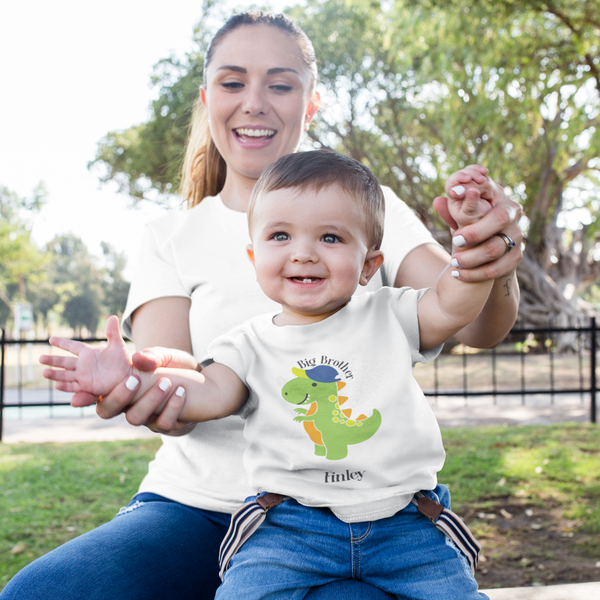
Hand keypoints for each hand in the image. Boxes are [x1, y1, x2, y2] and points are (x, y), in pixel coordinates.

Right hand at [40, 316, 131, 396]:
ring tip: (44, 372)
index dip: (62, 343)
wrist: (129, 376)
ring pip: (66, 375)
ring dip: (55, 374)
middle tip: (40, 358)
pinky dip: (66, 386)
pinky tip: (57, 385)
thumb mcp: (118, 345)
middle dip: (53, 360)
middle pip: (64, 362)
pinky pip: (74, 386)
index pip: (72, 346)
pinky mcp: (88, 387)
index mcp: (89, 353)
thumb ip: (113, 332)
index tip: (51, 339)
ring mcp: (85, 376)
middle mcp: (84, 364)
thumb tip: (113, 316)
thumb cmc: (124, 360)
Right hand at [94, 346, 199, 434]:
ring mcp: (146, 417)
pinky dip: (172, 408)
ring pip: (136, 418)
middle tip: (135, 380)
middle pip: (108, 410)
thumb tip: (137, 358)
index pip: (96, 394)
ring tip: (167, 382)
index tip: (77, 397)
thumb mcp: (162, 356)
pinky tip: (182, 392)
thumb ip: (150, 356)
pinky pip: (163, 424)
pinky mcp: (166, 424)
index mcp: (120, 387)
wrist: (200, 382)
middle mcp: (128, 405)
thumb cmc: (173, 368)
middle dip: (119, 396)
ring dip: (149, 400)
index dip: (84, 397)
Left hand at [434, 165, 522, 281]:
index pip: (488, 187)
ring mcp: (517, 236)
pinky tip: (458, 275)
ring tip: (453, 262)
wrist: (490, 255)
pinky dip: (474, 273)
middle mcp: (512, 213)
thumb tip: (437, 200)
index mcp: (498, 197)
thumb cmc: (474, 227)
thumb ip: (452, 210)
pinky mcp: (516, 257)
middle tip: (455, 241)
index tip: (452, 194)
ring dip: (471, 257)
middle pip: (499, 219)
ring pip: (495, 247)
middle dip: (475, 231)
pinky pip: (496, 268)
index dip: (472, 190)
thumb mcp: (463, 217)